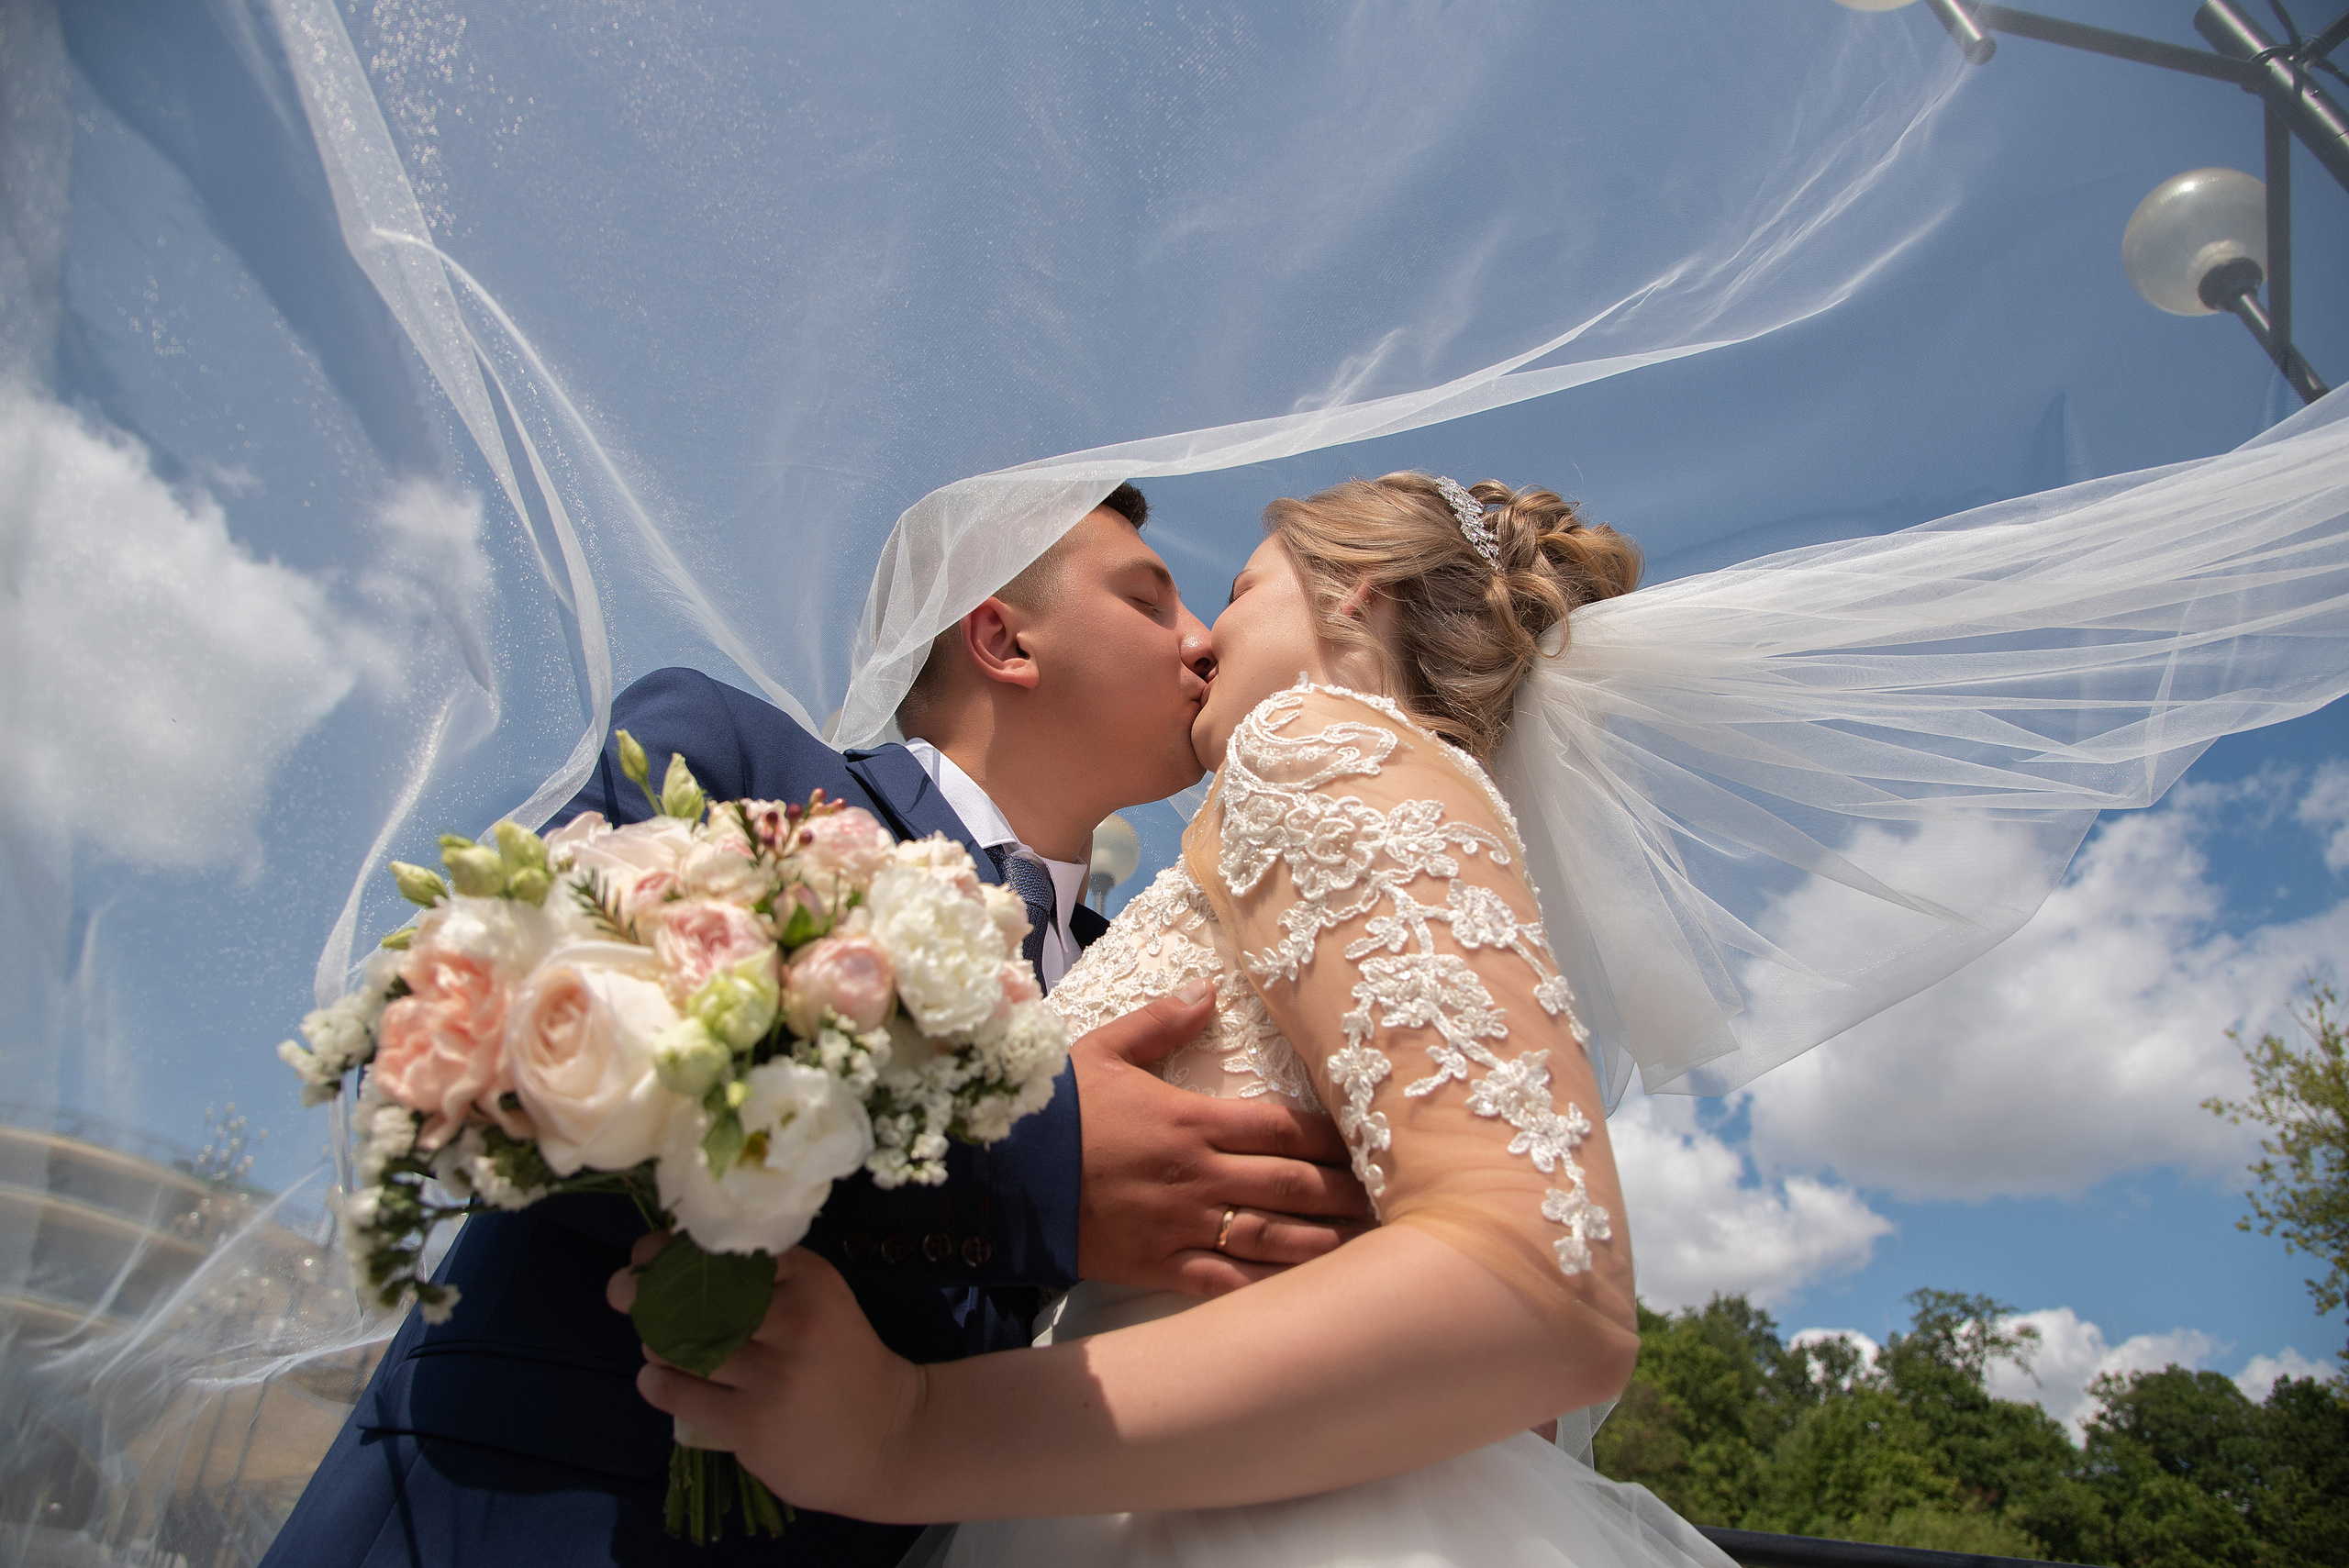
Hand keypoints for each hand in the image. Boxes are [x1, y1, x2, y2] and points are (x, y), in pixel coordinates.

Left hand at [607, 1234, 921, 1522]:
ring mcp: (772, 1376)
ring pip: (681, 1346)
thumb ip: (768, 1278)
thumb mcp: (821, 1302)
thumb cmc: (845, 1364)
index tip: (648, 1253)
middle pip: (696, 1297)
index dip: (673, 1249)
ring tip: (659, 1346)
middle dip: (647, 1292)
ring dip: (657, 1343)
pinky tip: (656, 1379)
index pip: (726, 1250)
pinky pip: (681, 1394)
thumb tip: (676, 1256)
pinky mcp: (751, 1425)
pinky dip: (658, 1383)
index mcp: (810, 1280)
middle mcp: (792, 1321)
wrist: (890, 1439)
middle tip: (624, 1292)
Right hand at [1073, 979, 1371, 1296]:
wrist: (997, 1176)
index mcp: (1191, 1120)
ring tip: (1368, 1249)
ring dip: (1323, 1243)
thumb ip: (1160, 1022)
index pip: (1283, 1127)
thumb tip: (1206, 989)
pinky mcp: (1157, 1267)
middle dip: (1344, 1193)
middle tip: (1388, 1200)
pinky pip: (1225, 1283)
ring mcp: (1180, 1226)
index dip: (1332, 1138)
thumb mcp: (1101, 1050)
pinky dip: (1268, 1290)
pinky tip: (1304, 1297)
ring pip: (1271, 1238)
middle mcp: (1198, 1175)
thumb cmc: (1052, 1110)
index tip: (1369, 1142)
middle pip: (1291, 1184)